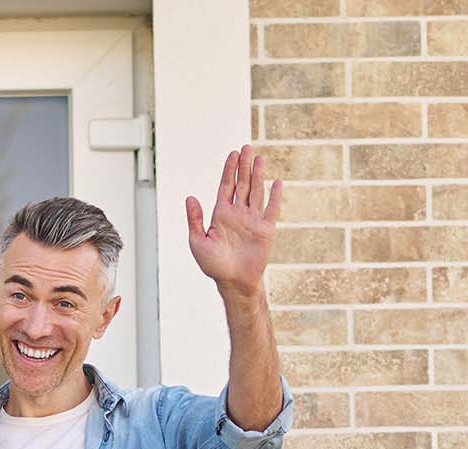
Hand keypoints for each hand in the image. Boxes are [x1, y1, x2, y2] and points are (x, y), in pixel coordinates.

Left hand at [186, 144, 280, 296]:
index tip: (232, 154)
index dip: (229, 170)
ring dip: (258, 175)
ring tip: (259, 158)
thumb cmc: (213, 265)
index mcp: (221, 215)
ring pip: (256, 192)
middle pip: (242, 184)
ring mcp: (253, 220)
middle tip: (247, 147)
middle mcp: (238, 214)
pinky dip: (275, 196)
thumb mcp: (198, 241)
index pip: (226, 187)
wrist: (233, 282)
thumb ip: (195, 219)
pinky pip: (271, 209)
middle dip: (244, 166)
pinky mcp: (266, 229)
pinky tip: (277, 182)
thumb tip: (190, 197)